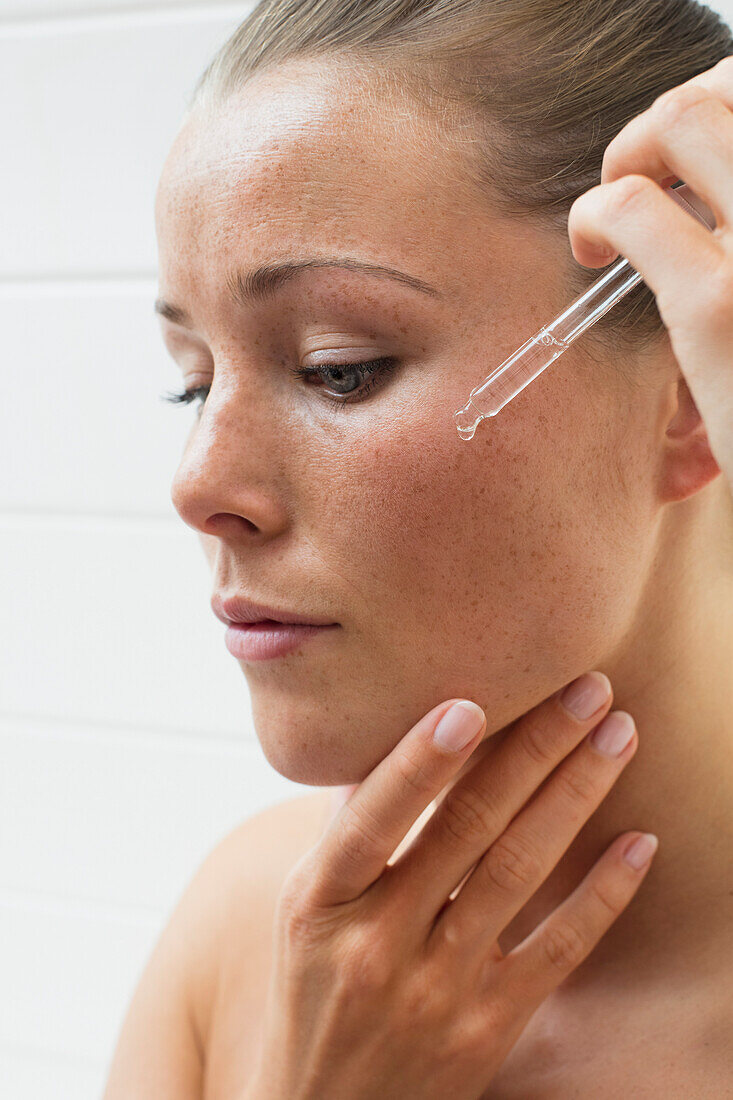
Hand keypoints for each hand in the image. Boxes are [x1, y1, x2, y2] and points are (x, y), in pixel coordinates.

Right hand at [244, 673, 654, 1099]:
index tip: (474, 703)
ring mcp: (436, 989)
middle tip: (586, 687)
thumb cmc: (314, 988)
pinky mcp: (487, 1028)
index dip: (421, 761)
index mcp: (319, 903)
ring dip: (575, 795)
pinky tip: (639, 843)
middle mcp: (378, 944)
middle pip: (467, 829)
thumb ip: (350, 831)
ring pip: (517, 873)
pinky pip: (556, 951)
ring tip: (618, 734)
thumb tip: (402, 736)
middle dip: (533, 749)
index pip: (371, 819)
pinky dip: (602, 895)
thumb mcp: (304, 910)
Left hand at [567, 56, 732, 487]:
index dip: (730, 101)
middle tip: (647, 168)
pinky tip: (590, 246)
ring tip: (616, 206)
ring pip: (684, 120)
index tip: (697, 152)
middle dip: (678, 113)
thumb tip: (708, 210)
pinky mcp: (725, 304)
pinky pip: (631, 207)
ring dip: (631, 149)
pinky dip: (594, 215)